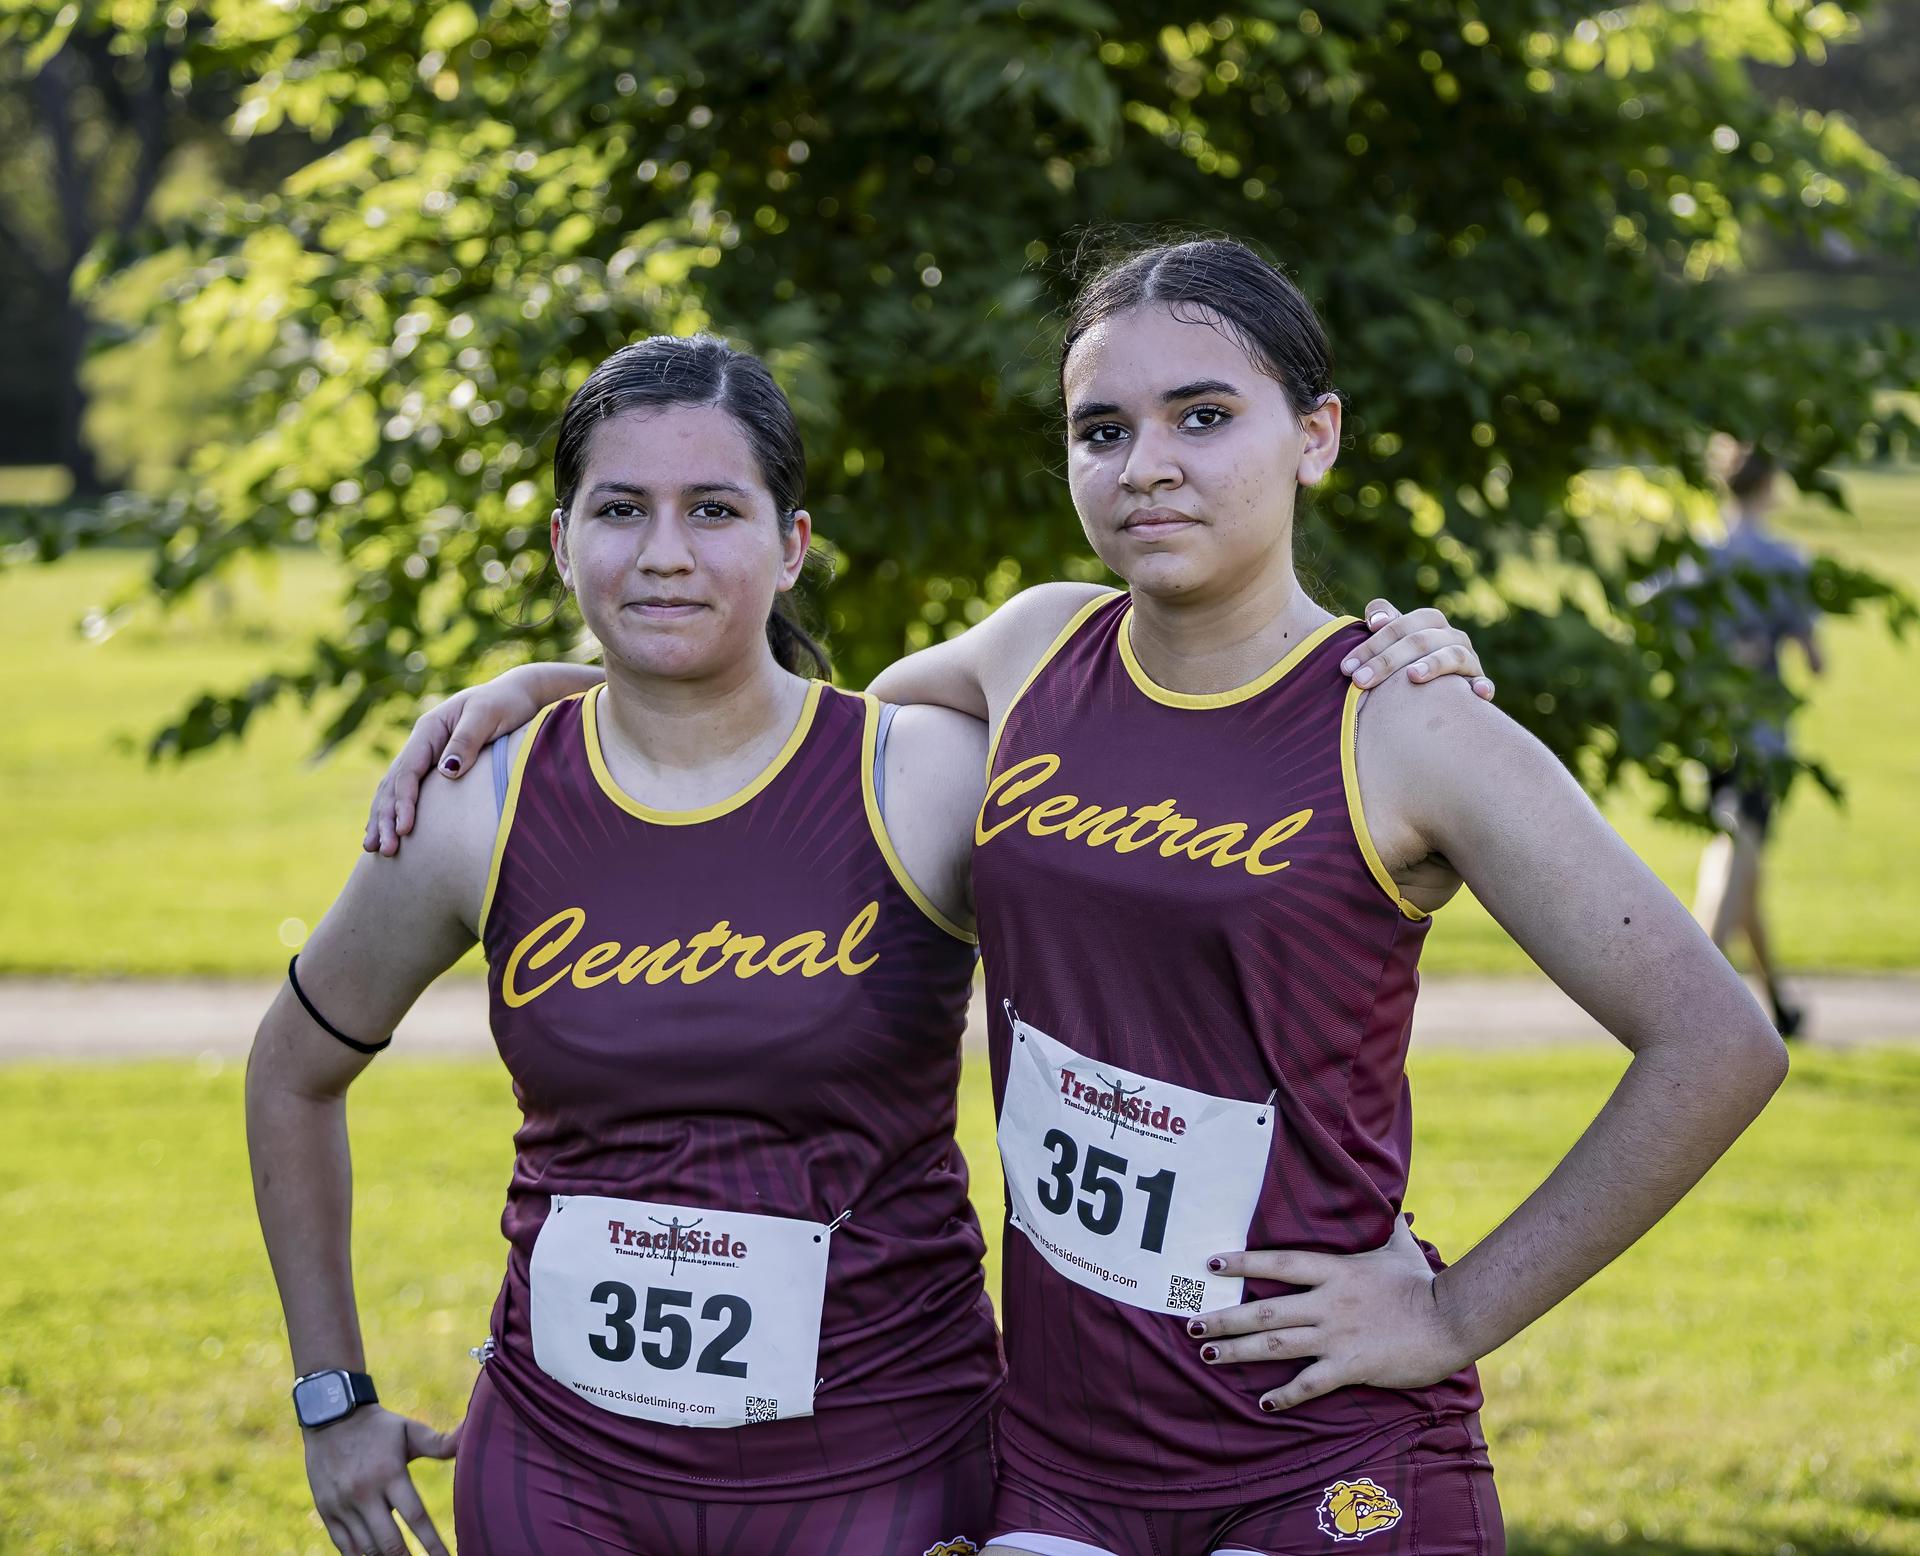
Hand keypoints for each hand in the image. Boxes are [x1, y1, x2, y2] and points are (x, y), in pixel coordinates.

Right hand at [304, 1404, 460, 1555]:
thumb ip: (439, 1442)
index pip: (415, 1517)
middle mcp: (364, 1493)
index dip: (432, 1543)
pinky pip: (344, 1547)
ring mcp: (342, 1506)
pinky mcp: (327, 1512)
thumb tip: (471, 1433)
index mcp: (389, 1473)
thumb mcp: (410, 1430)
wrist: (330, 1417)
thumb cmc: (379, 1427)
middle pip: (389, 1542)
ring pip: (367, 1548)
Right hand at [362, 665, 559, 855]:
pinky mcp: (436, 766)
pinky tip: (387, 831)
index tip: (404, 829)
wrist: (519, 695)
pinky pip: (409, 791)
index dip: (403, 801)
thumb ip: (467, 740)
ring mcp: (427, 755)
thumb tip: (446, 770)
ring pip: (394, 789)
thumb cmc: (506, 703)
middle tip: (385, 850)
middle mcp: (422, 743)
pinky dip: (394, 810)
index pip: (408, 771)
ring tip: (374, 848)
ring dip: (383, 818)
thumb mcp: (487, 716)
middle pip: (393, 783)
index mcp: (429, 729)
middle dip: (385, 817)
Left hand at [1187, 1217, 1472, 1412]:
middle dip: (1224, 1317)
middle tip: (1192, 1323)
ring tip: (1207, 1354)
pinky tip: (1264, 1403)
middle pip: (1264, 1309)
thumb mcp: (1400, 1249)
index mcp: (1335, 1271)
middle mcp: (1327, 1303)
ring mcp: (1336, 1336)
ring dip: (1238, 1351)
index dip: (1242, 1262)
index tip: (1210, 1263)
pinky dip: (1285, 1395)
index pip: (1278, 1263)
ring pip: (1275, 1344)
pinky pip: (1309, 1384)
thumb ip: (1390, 1228)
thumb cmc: (1425, 1284)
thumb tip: (1396, 1206)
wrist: (1452, 1321)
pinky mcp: (1350, 1366)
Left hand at [1341, 600, 1494, 700]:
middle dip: (1386, 660)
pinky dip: (1482, 686)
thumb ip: (1381, 620)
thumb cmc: (1404, 661)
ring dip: (1433, 664)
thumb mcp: (1392, 639)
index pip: (1400, 625)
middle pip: (1420, 640)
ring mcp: (1468, 659)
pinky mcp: (1478, 683)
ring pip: (1452, 655)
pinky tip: (1475, 693)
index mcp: (1430, 622)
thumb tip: (1375, 621)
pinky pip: (1484, 684)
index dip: (1373, 642)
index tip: (1346, 665)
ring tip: (1412, 676)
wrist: (1437, 689)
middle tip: (1360, 680)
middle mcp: (1451, 637)